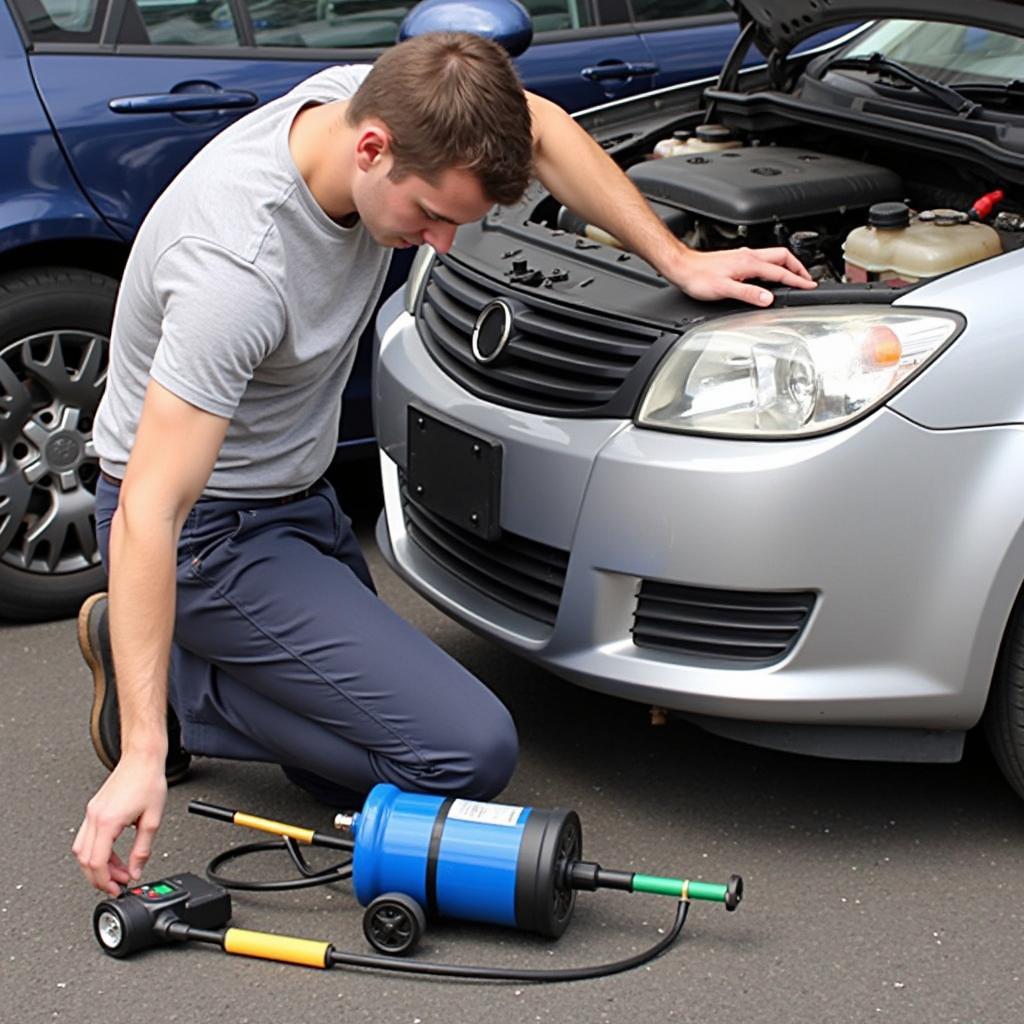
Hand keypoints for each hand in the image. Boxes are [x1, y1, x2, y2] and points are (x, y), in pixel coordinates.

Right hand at [73, 754, 166, 894]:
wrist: (142, 758)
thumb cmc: (148, 781)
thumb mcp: (152, 820)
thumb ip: (143, 849)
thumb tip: (136, 870)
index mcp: (108, 821)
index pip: (96, 862)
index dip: (105, 881)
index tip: (116, 889)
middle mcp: (94, 818)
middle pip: (84, 860)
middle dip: (99, 877)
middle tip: (117, 884)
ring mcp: (92, 813)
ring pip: (82, 850)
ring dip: (97, 865)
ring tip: (118, 871)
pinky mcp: (94, 809)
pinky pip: (87, 837)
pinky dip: (96, 851)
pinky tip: (112, 855)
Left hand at [669, 246, 816, 305]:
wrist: (682, 267)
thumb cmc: (698, 277)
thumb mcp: (724, 289)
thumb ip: (748, 294)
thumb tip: (768, 298)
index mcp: (749, 263)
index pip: (780, 271)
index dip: (797, 280)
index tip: (809, 286)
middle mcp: (748, 256)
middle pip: (782, 256)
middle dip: (798, 267)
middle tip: (806, 279)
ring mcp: (743, 257)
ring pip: (773, 257)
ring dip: (787, 265)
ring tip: (794, 276)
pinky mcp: (736, 260)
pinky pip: (763, 260)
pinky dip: (773, 267)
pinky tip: (769, 275)